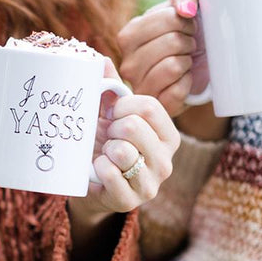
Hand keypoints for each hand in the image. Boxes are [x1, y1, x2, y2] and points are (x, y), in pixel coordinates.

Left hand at [71, 59, 179, 219]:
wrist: (93, 184)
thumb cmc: (107, 143)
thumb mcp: (112, 114)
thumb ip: (110, 87)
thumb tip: (100, 59)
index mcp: (168, 135)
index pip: (150, 107)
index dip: (123, 105)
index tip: (111, 113)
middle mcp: (166, 160)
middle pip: (134, 127)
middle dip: (112, 128)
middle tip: (108, 136)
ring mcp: (151, 183)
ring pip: (122, 151)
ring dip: (105, 148)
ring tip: (105, 154)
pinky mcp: (130, 201)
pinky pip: (109, 172)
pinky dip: (97, 166)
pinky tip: (99, 169)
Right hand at [118, 0, 209, 116]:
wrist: (195, 65)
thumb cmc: (186, 34)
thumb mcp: (185, 5)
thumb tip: (185, 10)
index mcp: (128, 36)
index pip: (169, 19)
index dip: (187, 21)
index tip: (185, 27)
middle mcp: (127, 63)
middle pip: (172, 42)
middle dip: (189, 41)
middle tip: (187, 46)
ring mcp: (139, 87)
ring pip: (173, 66)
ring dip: (187, 61)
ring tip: (184, 61)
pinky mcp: (154, 105)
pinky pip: (177, 90)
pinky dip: (188, 83)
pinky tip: (183, 79)